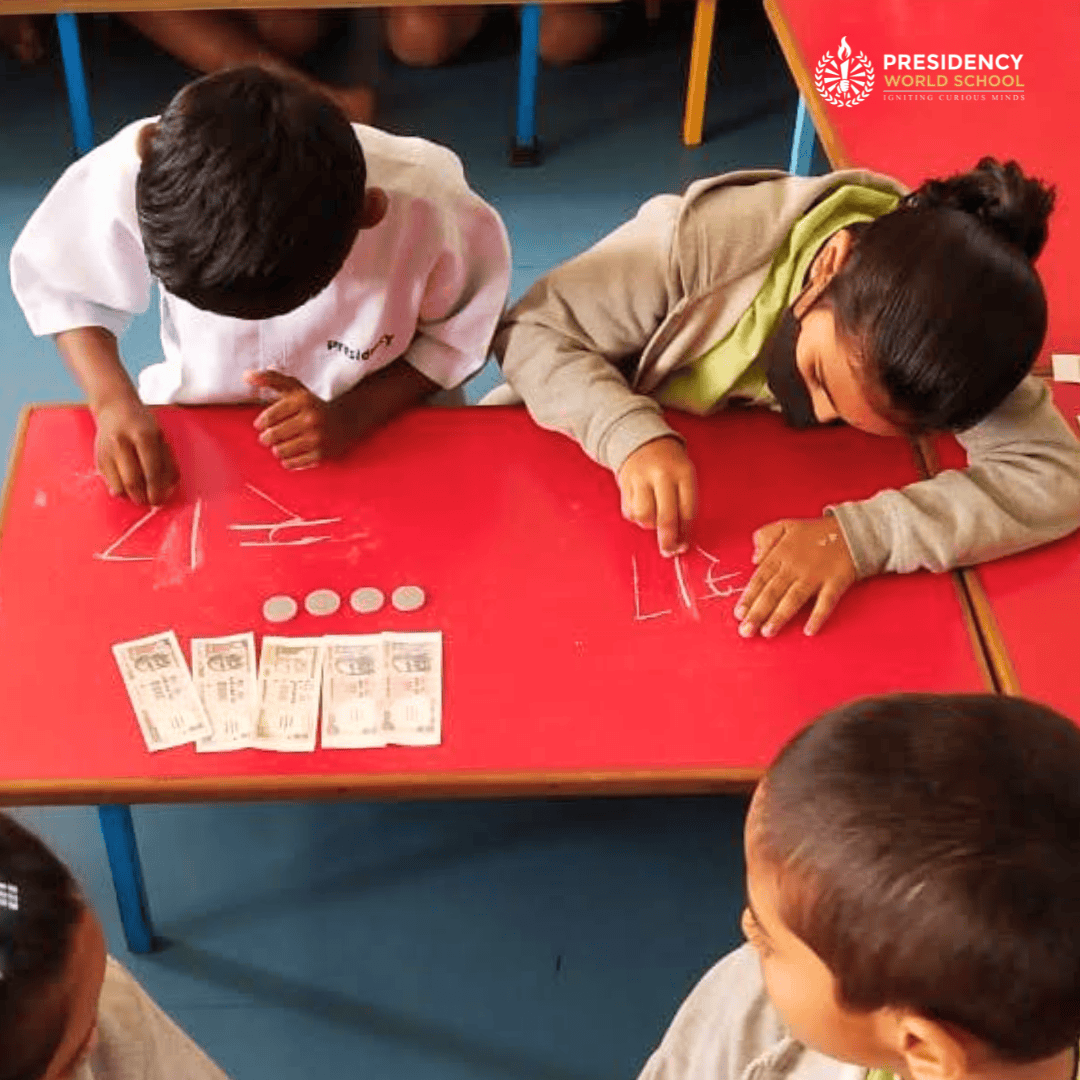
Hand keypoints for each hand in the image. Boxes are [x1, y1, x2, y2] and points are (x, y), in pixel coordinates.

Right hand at [93, 396, 177, 504]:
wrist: (114, 408)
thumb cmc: (142, 424)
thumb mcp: (160, 437)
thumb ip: (167, 462)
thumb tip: (170, 487)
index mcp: (143, 436)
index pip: (152, 470)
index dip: (156, 490)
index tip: (159, 500)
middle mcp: (122, 443)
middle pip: (133, 481)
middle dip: (143, 498)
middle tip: (150, 502)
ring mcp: (107, 451)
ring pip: (118, 486)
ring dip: (131, 496)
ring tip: (140, 495)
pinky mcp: (98, 458)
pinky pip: (109, 482)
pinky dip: (120, 489)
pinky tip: (128, 486)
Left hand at [248, 370, 351, 468]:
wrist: (345, 422)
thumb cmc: (311, 405)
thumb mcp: (294, 388)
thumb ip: (270, 379)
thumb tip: (246, 375)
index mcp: (303, 401)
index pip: (269, 416)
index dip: (261, 423)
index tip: (261, 424)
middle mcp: (311, 419)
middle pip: (273, 436)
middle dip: (267, 437)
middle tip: (270, 436)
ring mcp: (317, 438)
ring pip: (280, 451)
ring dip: (277, 449)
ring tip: (281, 445)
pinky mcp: (320, 455)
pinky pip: (291, 463)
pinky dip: (287, 460)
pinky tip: (292, 453)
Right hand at [616, 437, 696, 556]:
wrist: (641, 440)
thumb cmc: (669, 464)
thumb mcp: (684, 476)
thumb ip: (685, 504)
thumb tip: (680, 540)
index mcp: (683, 472)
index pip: (687, 510)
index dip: (686, 532)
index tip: (684, 544)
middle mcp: (662, 475)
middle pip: (666, 517)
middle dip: (668, 540)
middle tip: (669, 551)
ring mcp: (641, 479)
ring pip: (644, 517)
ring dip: (650, 525)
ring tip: (654, 518)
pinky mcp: (624, 484)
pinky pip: (630, 512)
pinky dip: (636, 516)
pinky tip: (642, 507)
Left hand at [734, 516, 856, 637]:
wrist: (852, 530)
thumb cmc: (815, 533)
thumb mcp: (784, 525)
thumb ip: (764, 537)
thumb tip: (754, 558)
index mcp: (781, 555)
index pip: (760, 579)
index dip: (748, 597)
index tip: (738, 613)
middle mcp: (795, 567)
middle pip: (772, 592)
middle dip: (757, 613)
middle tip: (746, 630)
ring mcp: (816, 575)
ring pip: (794, 598)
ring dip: (780, 616)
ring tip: (768, 632)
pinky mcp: (835, 582)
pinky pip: (826, 601)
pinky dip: (818, 616)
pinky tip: (809, 630)